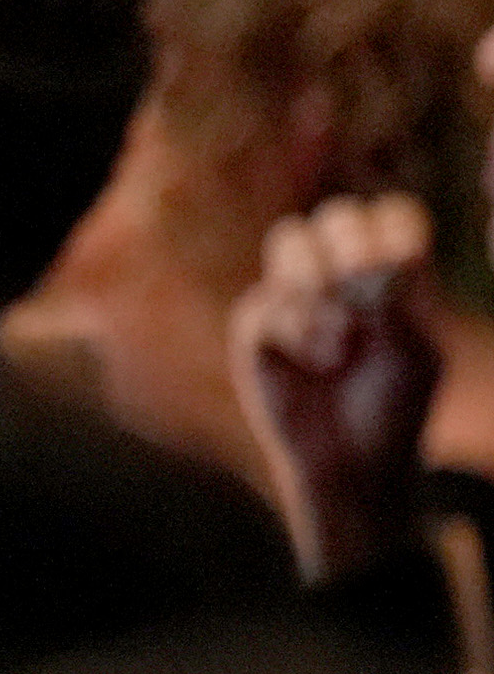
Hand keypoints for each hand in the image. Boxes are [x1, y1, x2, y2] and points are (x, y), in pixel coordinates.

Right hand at [230, 193, 442, 582]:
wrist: (351, 459)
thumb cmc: (394, 403)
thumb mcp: (416, 351)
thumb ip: (397, 301)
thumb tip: (363, 268)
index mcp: (392, 271)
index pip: (390, 214)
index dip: (392, 236)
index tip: (404, 277)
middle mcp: (340, 273)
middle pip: (336, 215)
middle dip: (350, 254)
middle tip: (362, 303)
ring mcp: (295, 296)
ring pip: (290, 240)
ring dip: (317, 285)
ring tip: (339, 334)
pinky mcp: (256, 326)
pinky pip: (266, 302)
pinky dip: (295, 332)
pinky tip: (315, 363)